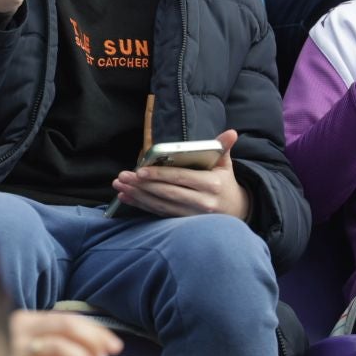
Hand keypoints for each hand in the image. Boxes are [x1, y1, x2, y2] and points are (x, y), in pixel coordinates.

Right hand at [9, 310, 121, 355]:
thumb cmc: (9, 354)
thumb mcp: (29, 342)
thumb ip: (55, 340)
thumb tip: (95, 347)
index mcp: (28, 318)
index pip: (68, 319)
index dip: (94, 331)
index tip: (112, 344)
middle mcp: (21, 329)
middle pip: (64, 328)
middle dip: (91, 341)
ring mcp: (16, 348)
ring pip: (55, 347)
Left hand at [113, 130, 250, 219]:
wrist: (235, 211)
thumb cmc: (225, 183)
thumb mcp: (226, 165)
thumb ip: (223, 148)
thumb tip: (231, 132)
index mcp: (210, 185)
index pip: (180, 178)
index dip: (159, 175)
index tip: (139, 170)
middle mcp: (201, 203)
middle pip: (167, 193)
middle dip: (142, 185)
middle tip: (122, 177)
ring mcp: (192, 216)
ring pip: (160, 206)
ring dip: (138, 196)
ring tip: (120, 186)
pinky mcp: (183, 223)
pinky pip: (159, 214)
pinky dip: (141, 206)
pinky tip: (126, 198)